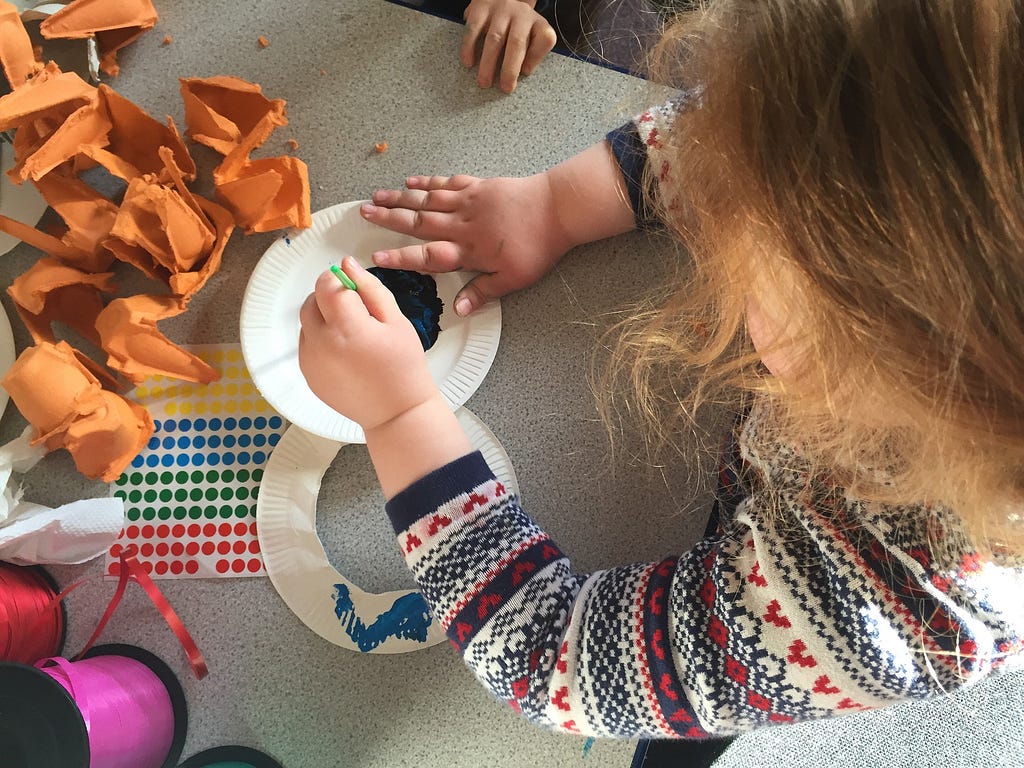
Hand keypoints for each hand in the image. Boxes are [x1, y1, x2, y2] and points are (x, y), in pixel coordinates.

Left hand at [298, 258, 438, 430]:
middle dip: (328, 298)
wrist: (396, 413)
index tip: (353, 290)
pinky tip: (345, 353)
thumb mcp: (396, 321)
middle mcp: (322, 343)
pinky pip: (307, 345)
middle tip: (355, 312)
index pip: (326, 284)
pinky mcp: (308, 375)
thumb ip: (370, 289)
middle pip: (310, 302)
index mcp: (347, 327)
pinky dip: (320, 340)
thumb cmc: (404, 367)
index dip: (339, 280)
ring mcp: (311, 361)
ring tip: (352, 335)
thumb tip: (347, 264)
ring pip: (306, 323)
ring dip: (323, 319)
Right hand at [360, 173, 574, 315]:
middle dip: (389, 218)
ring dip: (400, 197)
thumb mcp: (513, 279)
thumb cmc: (537, 246)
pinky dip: (427, 182)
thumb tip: (458, 311)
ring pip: (427, 199)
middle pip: (418, 221)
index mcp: (468, 251)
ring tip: (376, 195)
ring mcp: (468, 201)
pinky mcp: (478, 186)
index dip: (401, 258)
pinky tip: (411, 180)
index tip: (376, 258)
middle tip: (363, 213)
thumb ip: (483, 293)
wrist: (557, 208)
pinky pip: (446, 183)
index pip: (427, 256)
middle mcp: (462, 224)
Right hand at [461, 0, 557, 92]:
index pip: (545, 38)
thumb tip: (525, 70)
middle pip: (517, 43)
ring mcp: (500, 10)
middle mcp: (520, 14)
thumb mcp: (532, 35)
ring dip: (488, 63)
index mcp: (537, 23)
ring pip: (495, 38)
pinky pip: (473, 29)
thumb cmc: (516, 26)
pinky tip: (468, 62)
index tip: (526, 73)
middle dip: (510, 68)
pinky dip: (469, 47)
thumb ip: (532, 53)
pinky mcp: (480, 8)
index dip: (536, 57)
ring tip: (484, 82)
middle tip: (505, 88)